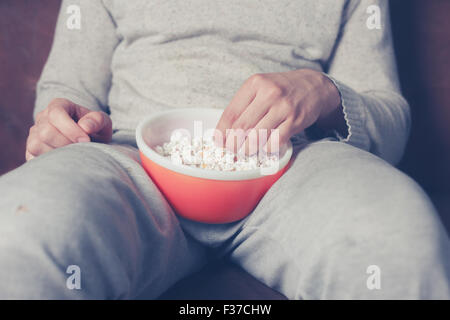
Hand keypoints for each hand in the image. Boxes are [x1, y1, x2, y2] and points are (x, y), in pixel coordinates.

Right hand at [26, 98, 111, 160]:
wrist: (89, 143)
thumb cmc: (95, 131)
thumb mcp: (103, 123)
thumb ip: (98, 120)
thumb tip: (85, 127)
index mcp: (58, 106)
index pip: (56, 114)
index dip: (70, 129)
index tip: (86, 140)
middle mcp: (42, 118)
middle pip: (46, 132)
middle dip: (66, 144)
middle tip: (81, 149)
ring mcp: (34, 134)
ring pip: (36, 146)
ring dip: (58, 154)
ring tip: (74, 154)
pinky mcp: (30, 151)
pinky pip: (32, 158)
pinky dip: (49, 162)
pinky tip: (64, 161)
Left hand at [215, 69, 343, 154]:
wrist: (313, 87)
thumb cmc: (282, 90)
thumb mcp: (260, 88)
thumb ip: (243, 105)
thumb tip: (224, 132)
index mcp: (255, 84)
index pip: (231, 112)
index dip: (222, 131)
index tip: (218, 141)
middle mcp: (269, 94)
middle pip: (242, 127)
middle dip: (233, 143)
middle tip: (232, 149)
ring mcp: (283, 107)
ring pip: (257, 137)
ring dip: (248, 148)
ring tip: (247, 150)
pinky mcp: (295, 120)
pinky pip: (274, 142)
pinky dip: (267, 148)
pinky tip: (265, 146)